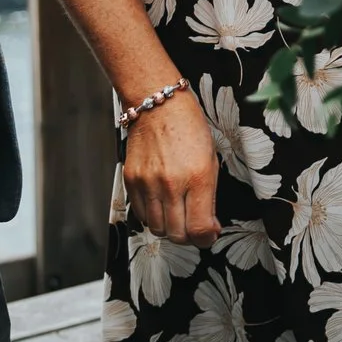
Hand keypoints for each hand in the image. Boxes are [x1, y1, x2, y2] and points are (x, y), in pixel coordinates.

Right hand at [123, 92, 219, 246]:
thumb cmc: (189, 127)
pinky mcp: (131, 180)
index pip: (200, 228)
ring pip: (158, 229)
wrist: (158, 104)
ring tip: (178, 214)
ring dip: (170, 228)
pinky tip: (162, 203)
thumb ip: (209, 196)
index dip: (207, 237)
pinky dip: (152, 216)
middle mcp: (171, 183)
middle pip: (178, 234)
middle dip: (189, 236)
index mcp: (198, 176)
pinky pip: (141, 214)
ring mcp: (148, 183)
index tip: (209, 233)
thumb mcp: (211, 159)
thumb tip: (209, 227)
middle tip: (194, 225)